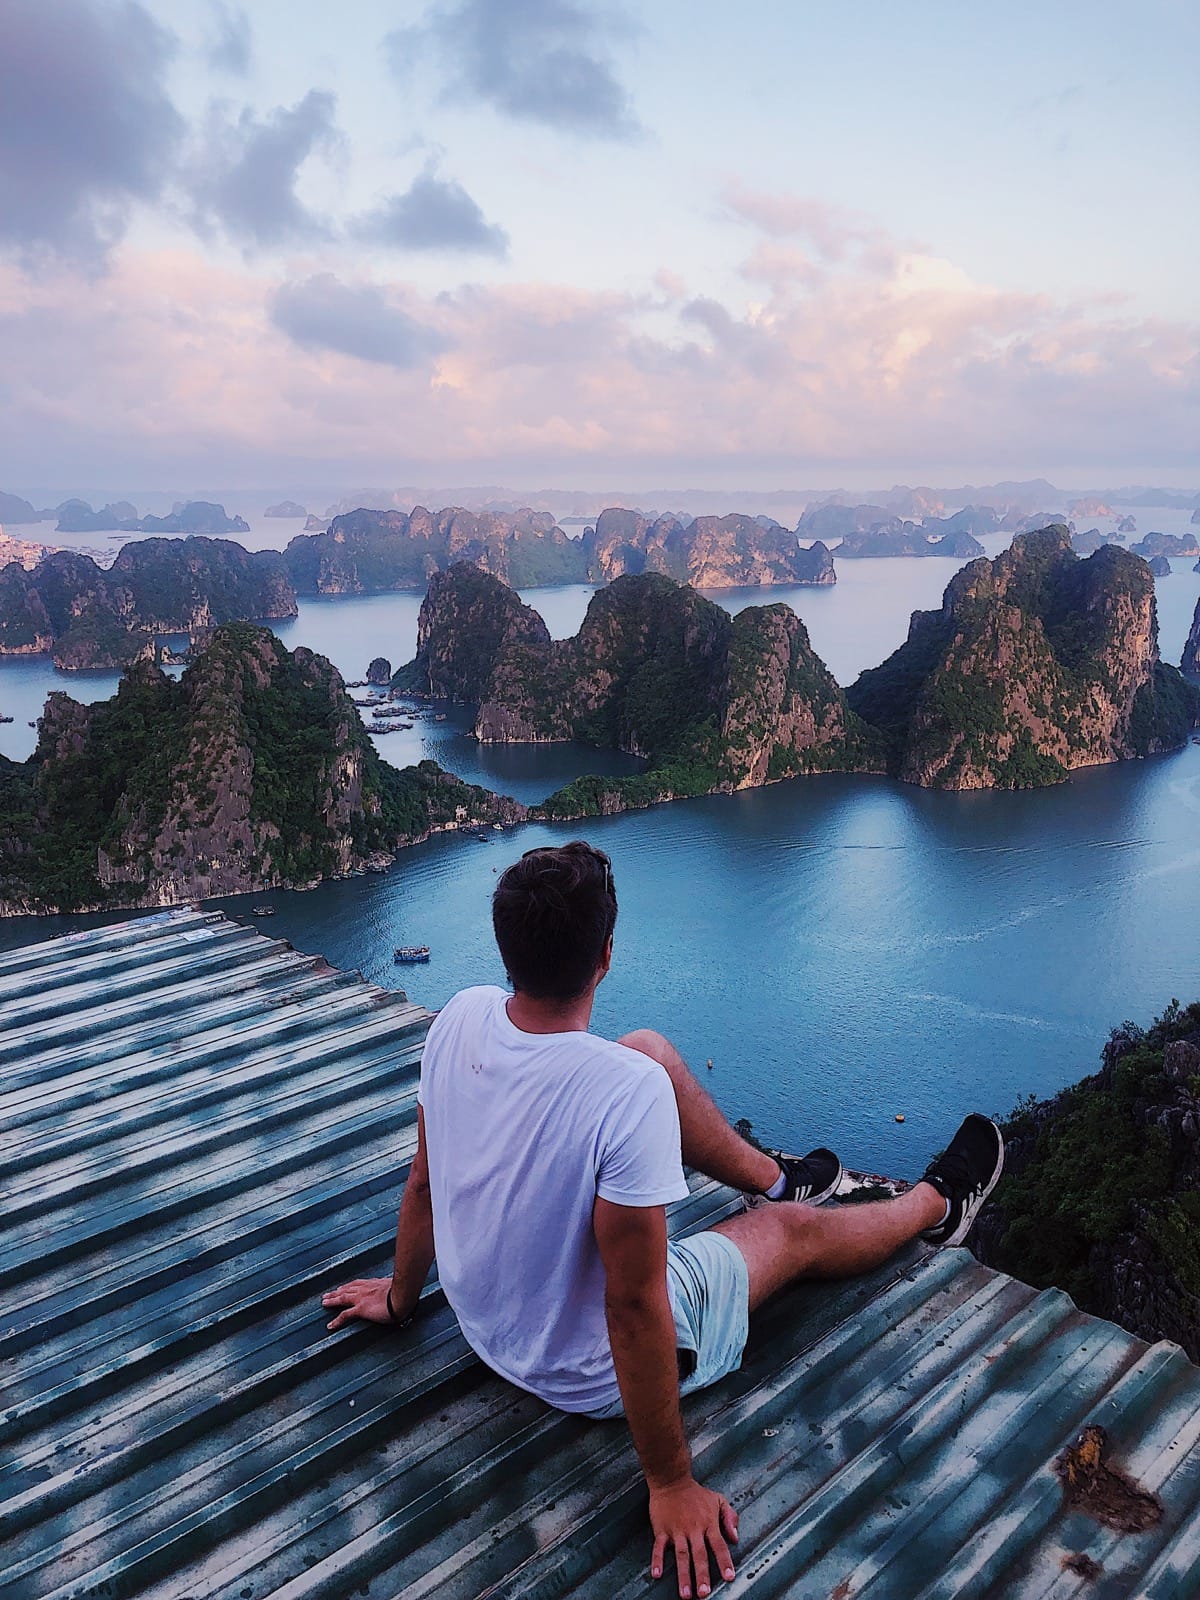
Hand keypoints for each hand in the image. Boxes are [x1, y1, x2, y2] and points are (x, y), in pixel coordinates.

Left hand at [321, 1277, 406, 1330]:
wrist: (403, 1296)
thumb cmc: (404, 1291)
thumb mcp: (397, 1286)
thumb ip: (394, 1288)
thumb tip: (400, 1290)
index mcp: (374, 1283)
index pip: (358, 1284)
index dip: (349, 1286)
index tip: (343, 1287)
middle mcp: (365, 1289)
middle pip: (347, 1289)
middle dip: (337, 1291)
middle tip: (328, 1294)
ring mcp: (361, 1298)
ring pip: (342, 1299)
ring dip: (332, 1301)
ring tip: (324, 1303)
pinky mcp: (360, 1309)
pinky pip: (345, 1315)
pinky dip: (337, 1321)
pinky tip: (330, 1325)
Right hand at [648, 1476, 737, 1597]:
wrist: (671, 1479)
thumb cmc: (695, 1493)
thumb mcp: (718, 1499)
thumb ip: (730, 1517)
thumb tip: (735, 1537)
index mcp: (708, 1523)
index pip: (719, 1545)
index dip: (724, 1561)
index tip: (728, 1577)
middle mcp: (693, 1529)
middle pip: (699, 1555)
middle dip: (702, 1575)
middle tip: (704, 1593)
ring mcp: (677, 1530)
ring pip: (681, 1555)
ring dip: (683, 1575)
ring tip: (685, 1593)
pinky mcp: (662, 1529)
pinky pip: (659, 1547)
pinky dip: (657, 1560)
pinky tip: (657, 1574)